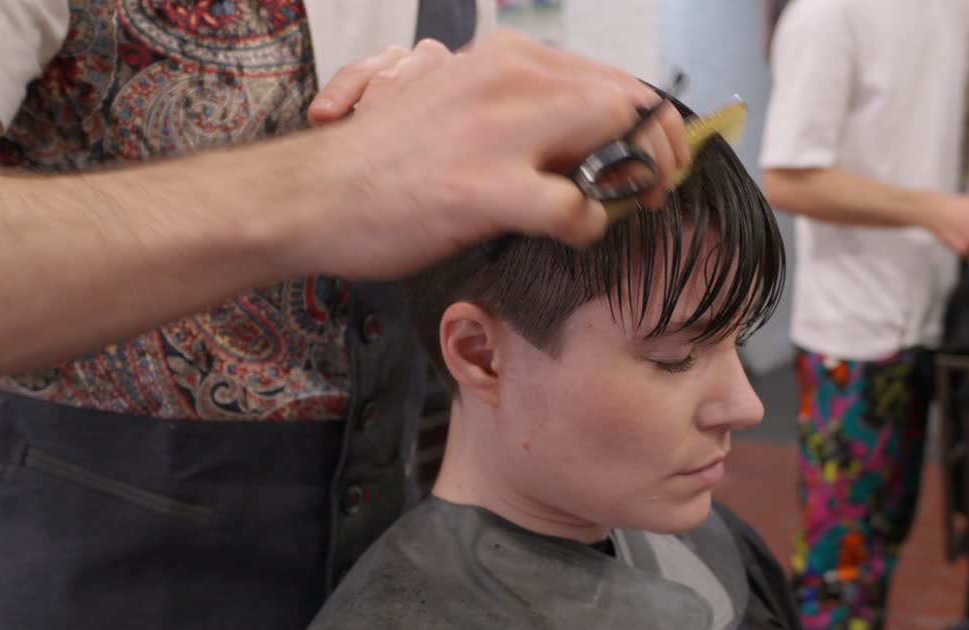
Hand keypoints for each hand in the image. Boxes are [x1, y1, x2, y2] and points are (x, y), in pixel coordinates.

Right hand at [297, 32, 689, 279]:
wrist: (311, 195)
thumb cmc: (388, 163)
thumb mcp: (463, 110)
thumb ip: (526, 114)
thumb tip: (595, 147)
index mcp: (506, 57)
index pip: (611, 77)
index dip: (647, 123)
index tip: (654, 162)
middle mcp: (508, 77)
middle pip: (626, 100)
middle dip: (657, 150)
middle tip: (653, 192)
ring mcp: (498, 130)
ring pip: (613, 134)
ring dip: (631, 181)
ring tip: (612, 211)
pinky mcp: (483, 187)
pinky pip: (574, 206)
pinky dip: (586, 225)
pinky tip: (567, 234)